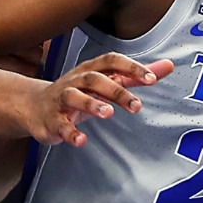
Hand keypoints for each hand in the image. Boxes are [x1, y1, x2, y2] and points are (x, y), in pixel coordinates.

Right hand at [24, 53, 173, 145]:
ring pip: (74, 97)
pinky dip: (70, 133)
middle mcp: (76, 81)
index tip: (151, 78)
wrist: (33, 105)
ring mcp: (61, 100)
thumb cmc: (78, 91)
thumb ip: (136, 75)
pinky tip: (81, 140)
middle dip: (116, 91)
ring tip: (108, 114)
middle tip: (136, 106)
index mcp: (91, 70)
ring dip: (91, 104)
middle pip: (95, 79)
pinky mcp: (52, 120)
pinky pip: (59, 125)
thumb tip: (168, 65)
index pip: (112, 61)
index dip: (131, 67)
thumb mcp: (106, 80)